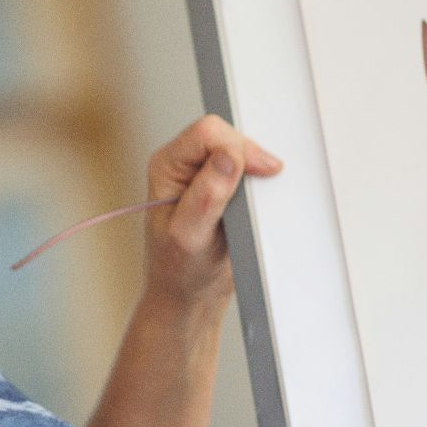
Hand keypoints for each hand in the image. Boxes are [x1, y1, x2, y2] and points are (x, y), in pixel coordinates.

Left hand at [143, 115, 281, 310]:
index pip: (207, 133)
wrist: (189, 293)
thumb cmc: (179, 270)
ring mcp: (204, 173)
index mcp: (166, 166)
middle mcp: (183, 164)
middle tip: (259, 191)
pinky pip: (249, 168)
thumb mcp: (190, 237)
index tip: (259, 172)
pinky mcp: (223, 185)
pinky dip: (259, 182)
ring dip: (255, 171)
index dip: (236, 147)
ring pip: (241, 148)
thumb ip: (206, 197)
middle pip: (227, 134)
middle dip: (248, 158)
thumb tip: (227, 159)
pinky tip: (257, 204)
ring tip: (253, 203)